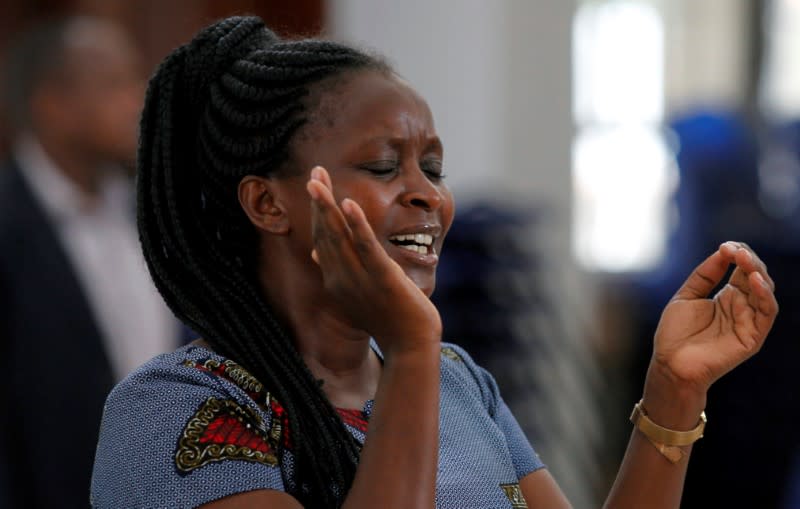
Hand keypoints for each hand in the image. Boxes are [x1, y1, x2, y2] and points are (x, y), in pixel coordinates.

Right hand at [306, 166, 441, 354]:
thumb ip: (336, 271)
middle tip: (313, 172)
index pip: (321, 238)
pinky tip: (349, 203)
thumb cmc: (387, 317)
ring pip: (339, 237)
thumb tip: (315, 251)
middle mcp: (340, 279)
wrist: (410, 345)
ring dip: (327, 207)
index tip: (315, 184)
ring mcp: (360, 279)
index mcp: (334, 280)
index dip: (317, 210)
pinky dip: (357, 224)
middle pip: (325, 233)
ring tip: (317, 181)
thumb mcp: (355, 293)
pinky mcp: (382, 278)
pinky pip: (366, 247)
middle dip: (319, 201)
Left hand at [651, 242, 777, 395]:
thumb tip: (723, 251)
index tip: (725, 246)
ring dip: (758, 273)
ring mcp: (748, 321)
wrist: (671, 364)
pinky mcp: (753, 337)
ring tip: (745, 259)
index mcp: (727, 297)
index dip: (737, 255)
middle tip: (736, 250)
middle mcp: (741, 307)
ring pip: (765, 292)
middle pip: (755, 277)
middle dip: (748, 260)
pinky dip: (764, 295)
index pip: (742, 270)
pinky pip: (767, 313)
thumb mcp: (687, 296)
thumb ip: (705, 275)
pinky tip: (754, 280)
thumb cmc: (675, 334)